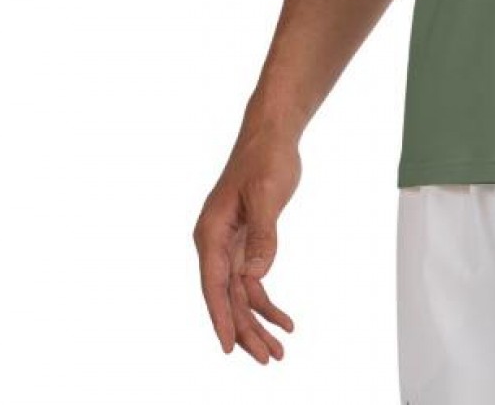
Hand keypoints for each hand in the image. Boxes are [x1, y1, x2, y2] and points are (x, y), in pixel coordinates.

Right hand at [192, 126, 301, 361]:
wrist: (272, 134)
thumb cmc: (266, 159)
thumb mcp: (266, 194)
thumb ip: (261, 235)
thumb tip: (255, 277)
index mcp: (211, 233)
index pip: (214, 285)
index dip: (222, 318)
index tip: (230, 348)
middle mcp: (215, 243)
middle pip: (228, 296)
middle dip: (246, 330)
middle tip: (268, 359)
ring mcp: (229, 244)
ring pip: (240, 294)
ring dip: (258, 322)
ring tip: (277, 351)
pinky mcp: (245, 240)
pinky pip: (252, 280)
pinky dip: (266, 301)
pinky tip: (283, 321)